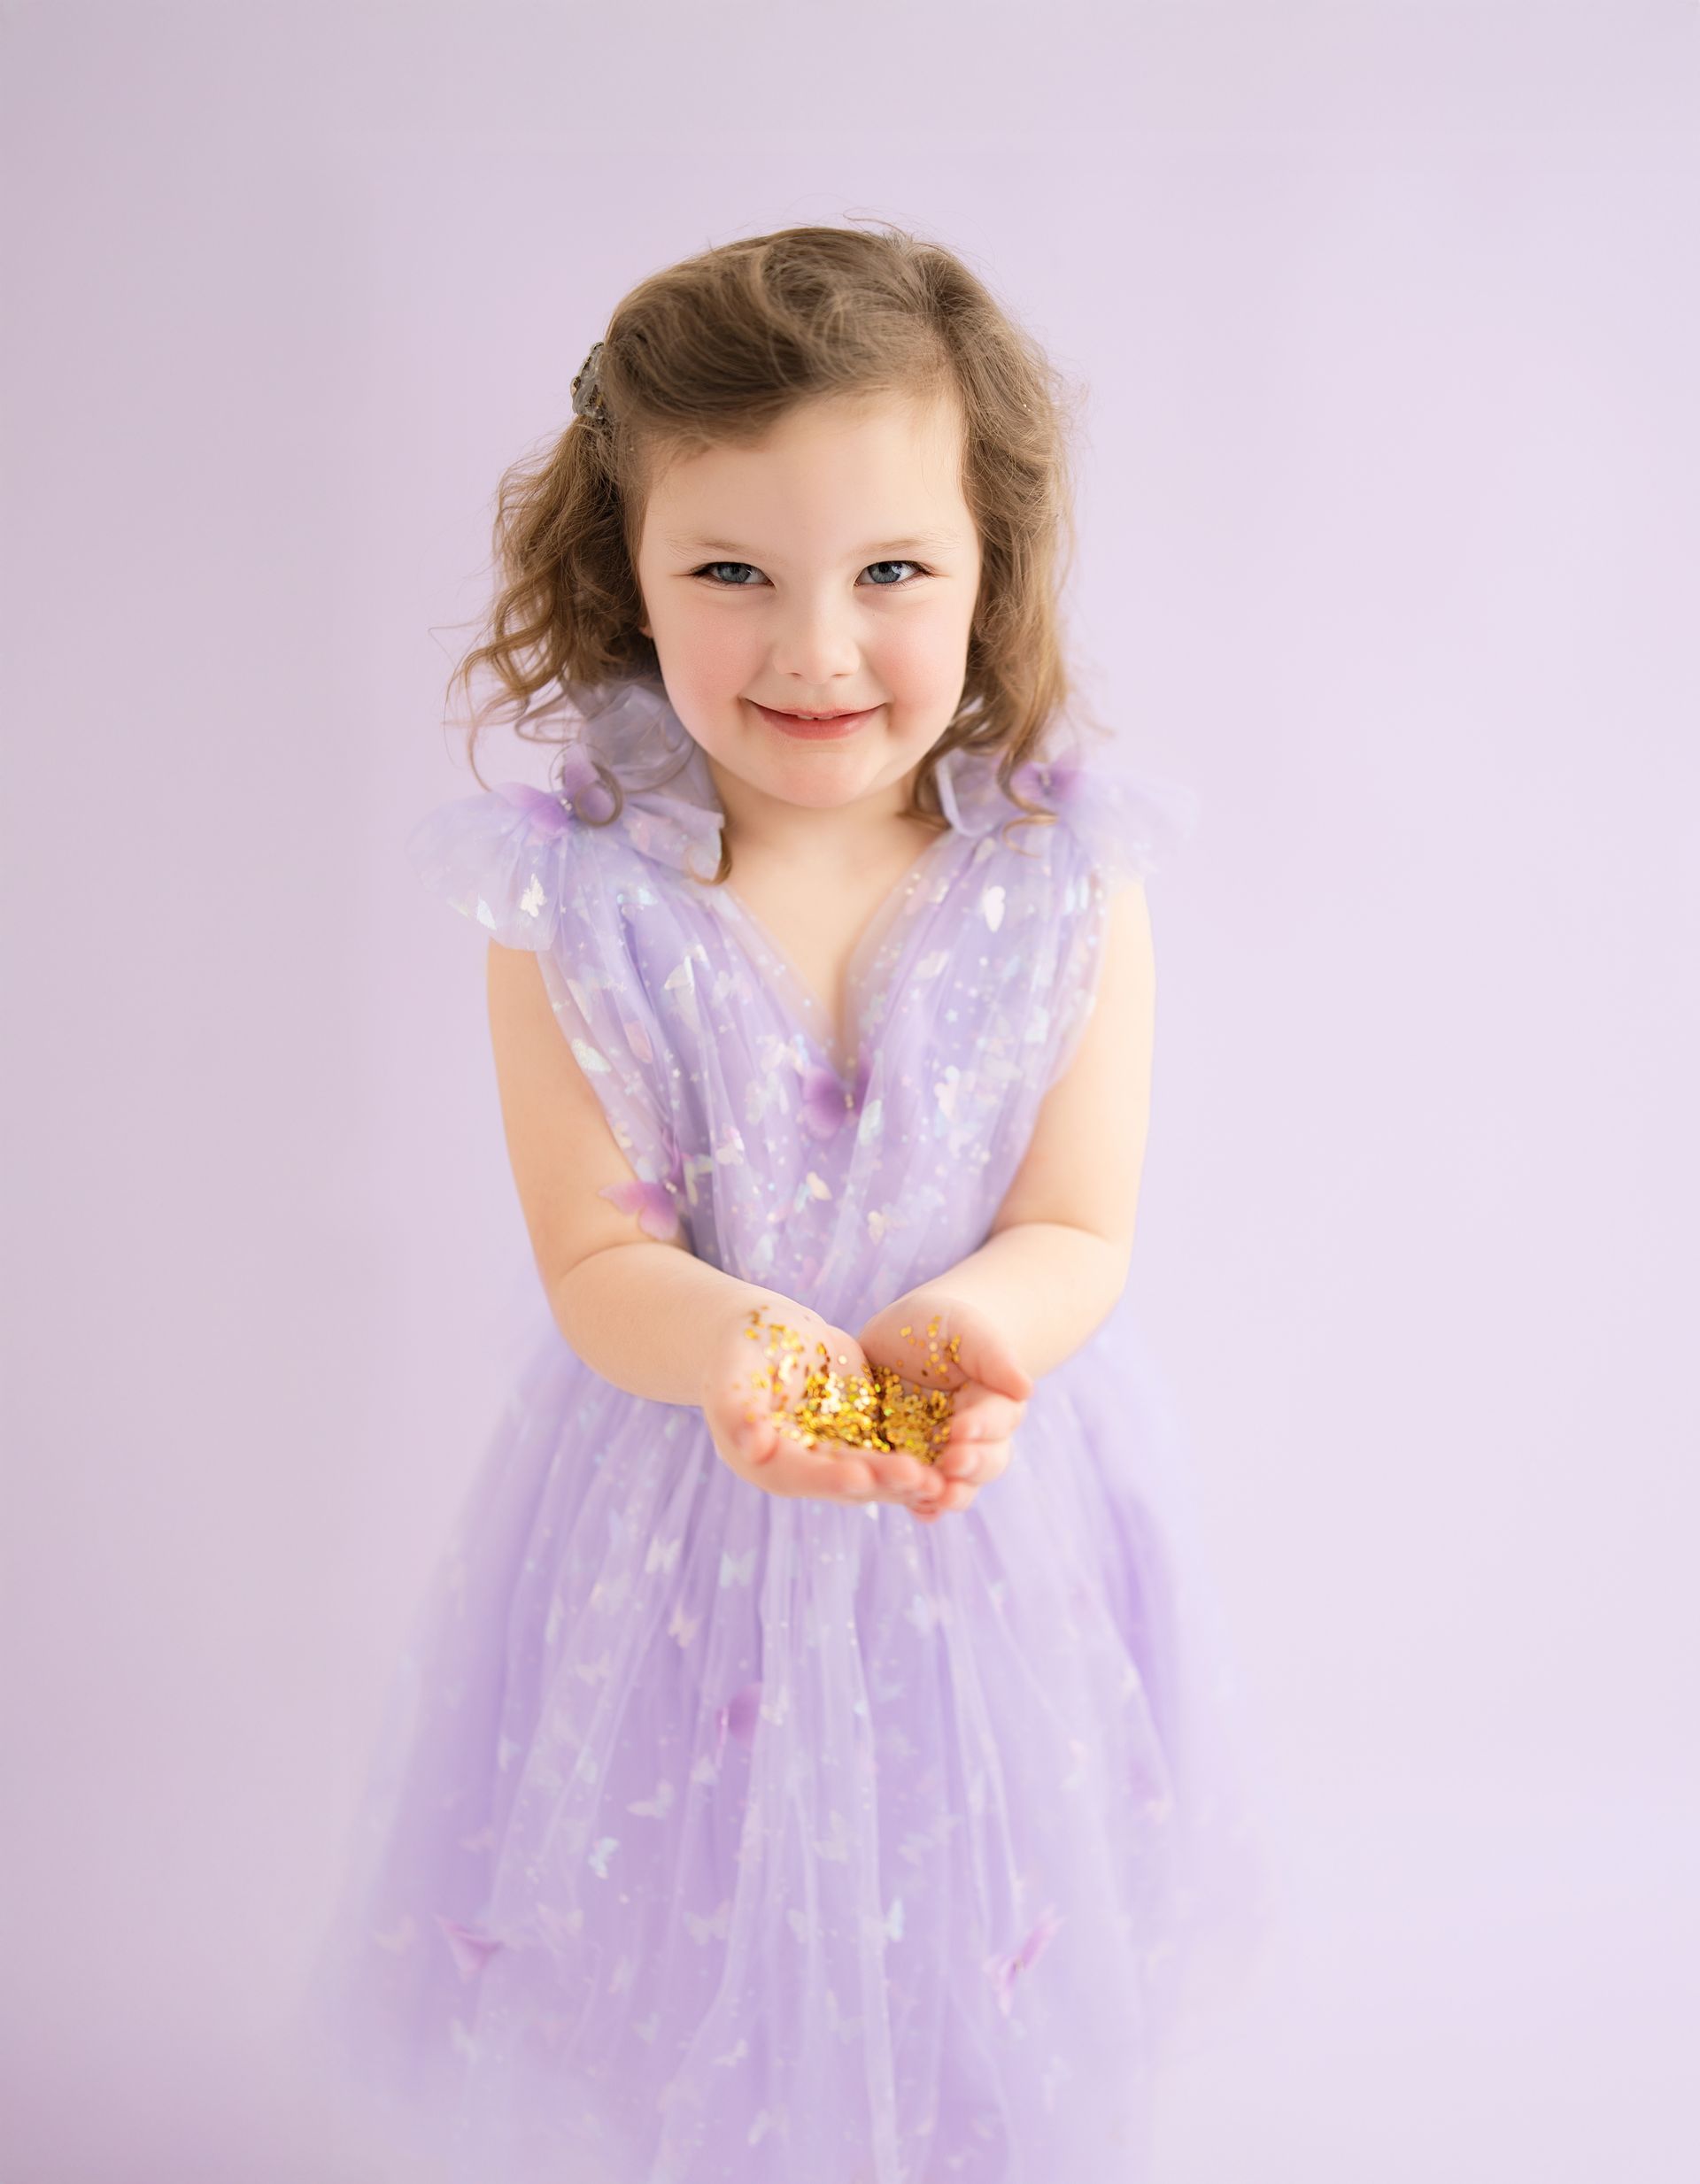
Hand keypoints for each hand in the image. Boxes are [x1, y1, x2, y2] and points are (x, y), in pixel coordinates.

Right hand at [700, 1297, 949, 1513]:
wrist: (763, 1331)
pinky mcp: (859, 1435)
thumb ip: (736, 1411)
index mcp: (764, 1461)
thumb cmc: (739, 1347)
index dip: (830, 1477)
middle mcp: (801, 1468)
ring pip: (873, 1473)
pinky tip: (949, 1459)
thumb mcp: (733, 1373)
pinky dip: (916, 1458)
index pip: (799, 1474)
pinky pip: (889, 1452)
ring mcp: (832, 1453)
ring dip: (906, 1478)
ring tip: (943, 1479)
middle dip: (882, 1481)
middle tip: (921, 1479)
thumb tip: (753, 1447)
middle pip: (843, 1481)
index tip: (861, 1474)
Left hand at [856, 1291, 1033, 1523]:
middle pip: (986, 1462)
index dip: (983, 1426)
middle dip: (972, 1464)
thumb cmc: (940, 1325)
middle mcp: (973, 1438)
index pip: (997, 1419)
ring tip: (938, 1496)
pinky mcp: (910, 1467)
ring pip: (958, 1485)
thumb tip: (1026, 1388)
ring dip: (951, 1493)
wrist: (897, 1338)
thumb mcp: (964, 1329)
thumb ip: (994, 1355)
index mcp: (993, 1403)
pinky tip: (919, 1512)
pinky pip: (921, 1494)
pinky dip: (923, 1506)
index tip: (962, 1428)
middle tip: (952, 1462)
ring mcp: (941, 1457)